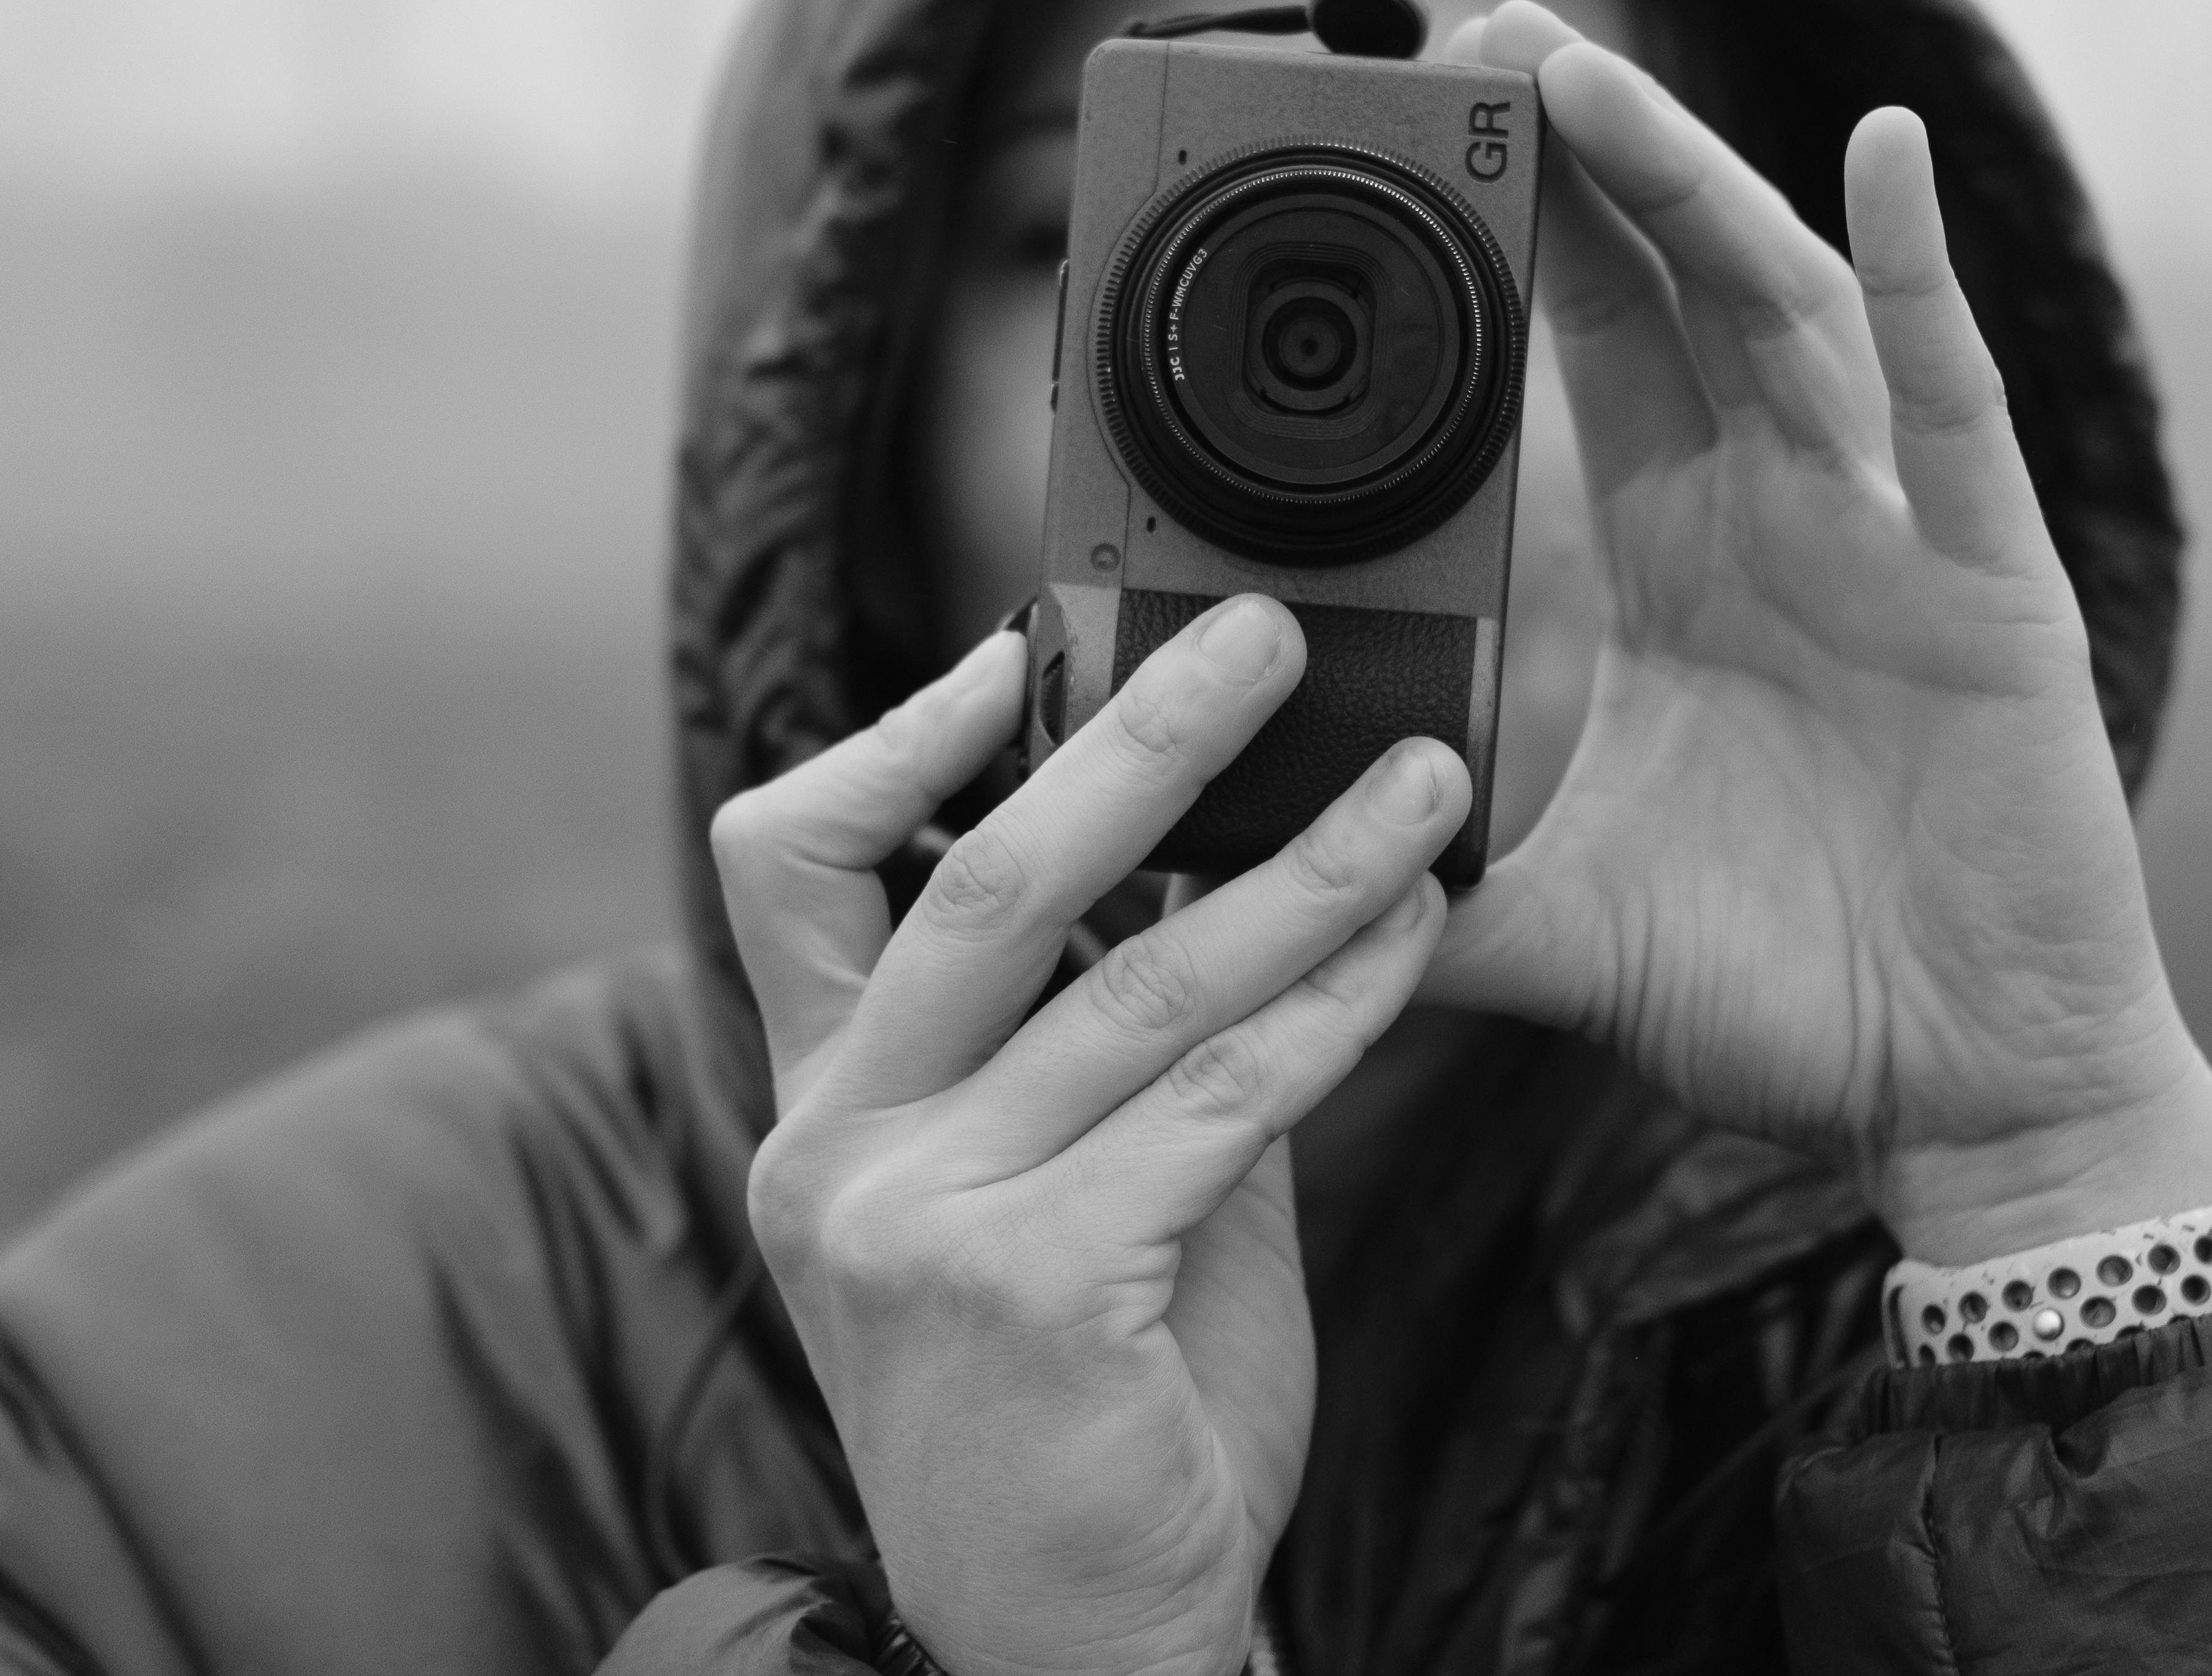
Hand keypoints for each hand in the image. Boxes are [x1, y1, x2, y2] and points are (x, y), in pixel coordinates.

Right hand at [716, 597, 1465, 1675]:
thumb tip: (1225, 846)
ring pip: (1137, 983)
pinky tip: (1418, 940)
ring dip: (1305, 865)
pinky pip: (1222, 1101)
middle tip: (1264, 636)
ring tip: (1422, 787)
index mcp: (826, 1108)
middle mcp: (840, 1151)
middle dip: (1139, 737)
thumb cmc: (1097, 1409)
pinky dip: (1337, 1002)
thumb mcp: (1071, 1190)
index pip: (789, 865)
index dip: (899, 736)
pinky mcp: (1034, 1293)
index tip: (1023, 646)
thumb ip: (1110, 1039)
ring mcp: (920, 1223)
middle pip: (977, 881)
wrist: (1082, 1647)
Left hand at [1427, 1, 2211, 1261]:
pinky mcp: (1992, 593)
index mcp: (1686, 563)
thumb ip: (1410, 882)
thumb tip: (1231, 890)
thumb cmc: (1784, 1000)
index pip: (1588, 354)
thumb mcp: (1551, 924)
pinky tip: (1886, 147)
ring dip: (1684, 181)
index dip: (1517, 240)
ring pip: (1784, 311)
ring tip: (1577, 69)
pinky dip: (1927, 272)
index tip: (1416, 139)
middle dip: (1586, 153)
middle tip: (1481, 30)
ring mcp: (1892, 540)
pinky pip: (1955, 410)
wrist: (1960, 1105)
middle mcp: (1787, 517)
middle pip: (1676, 285)